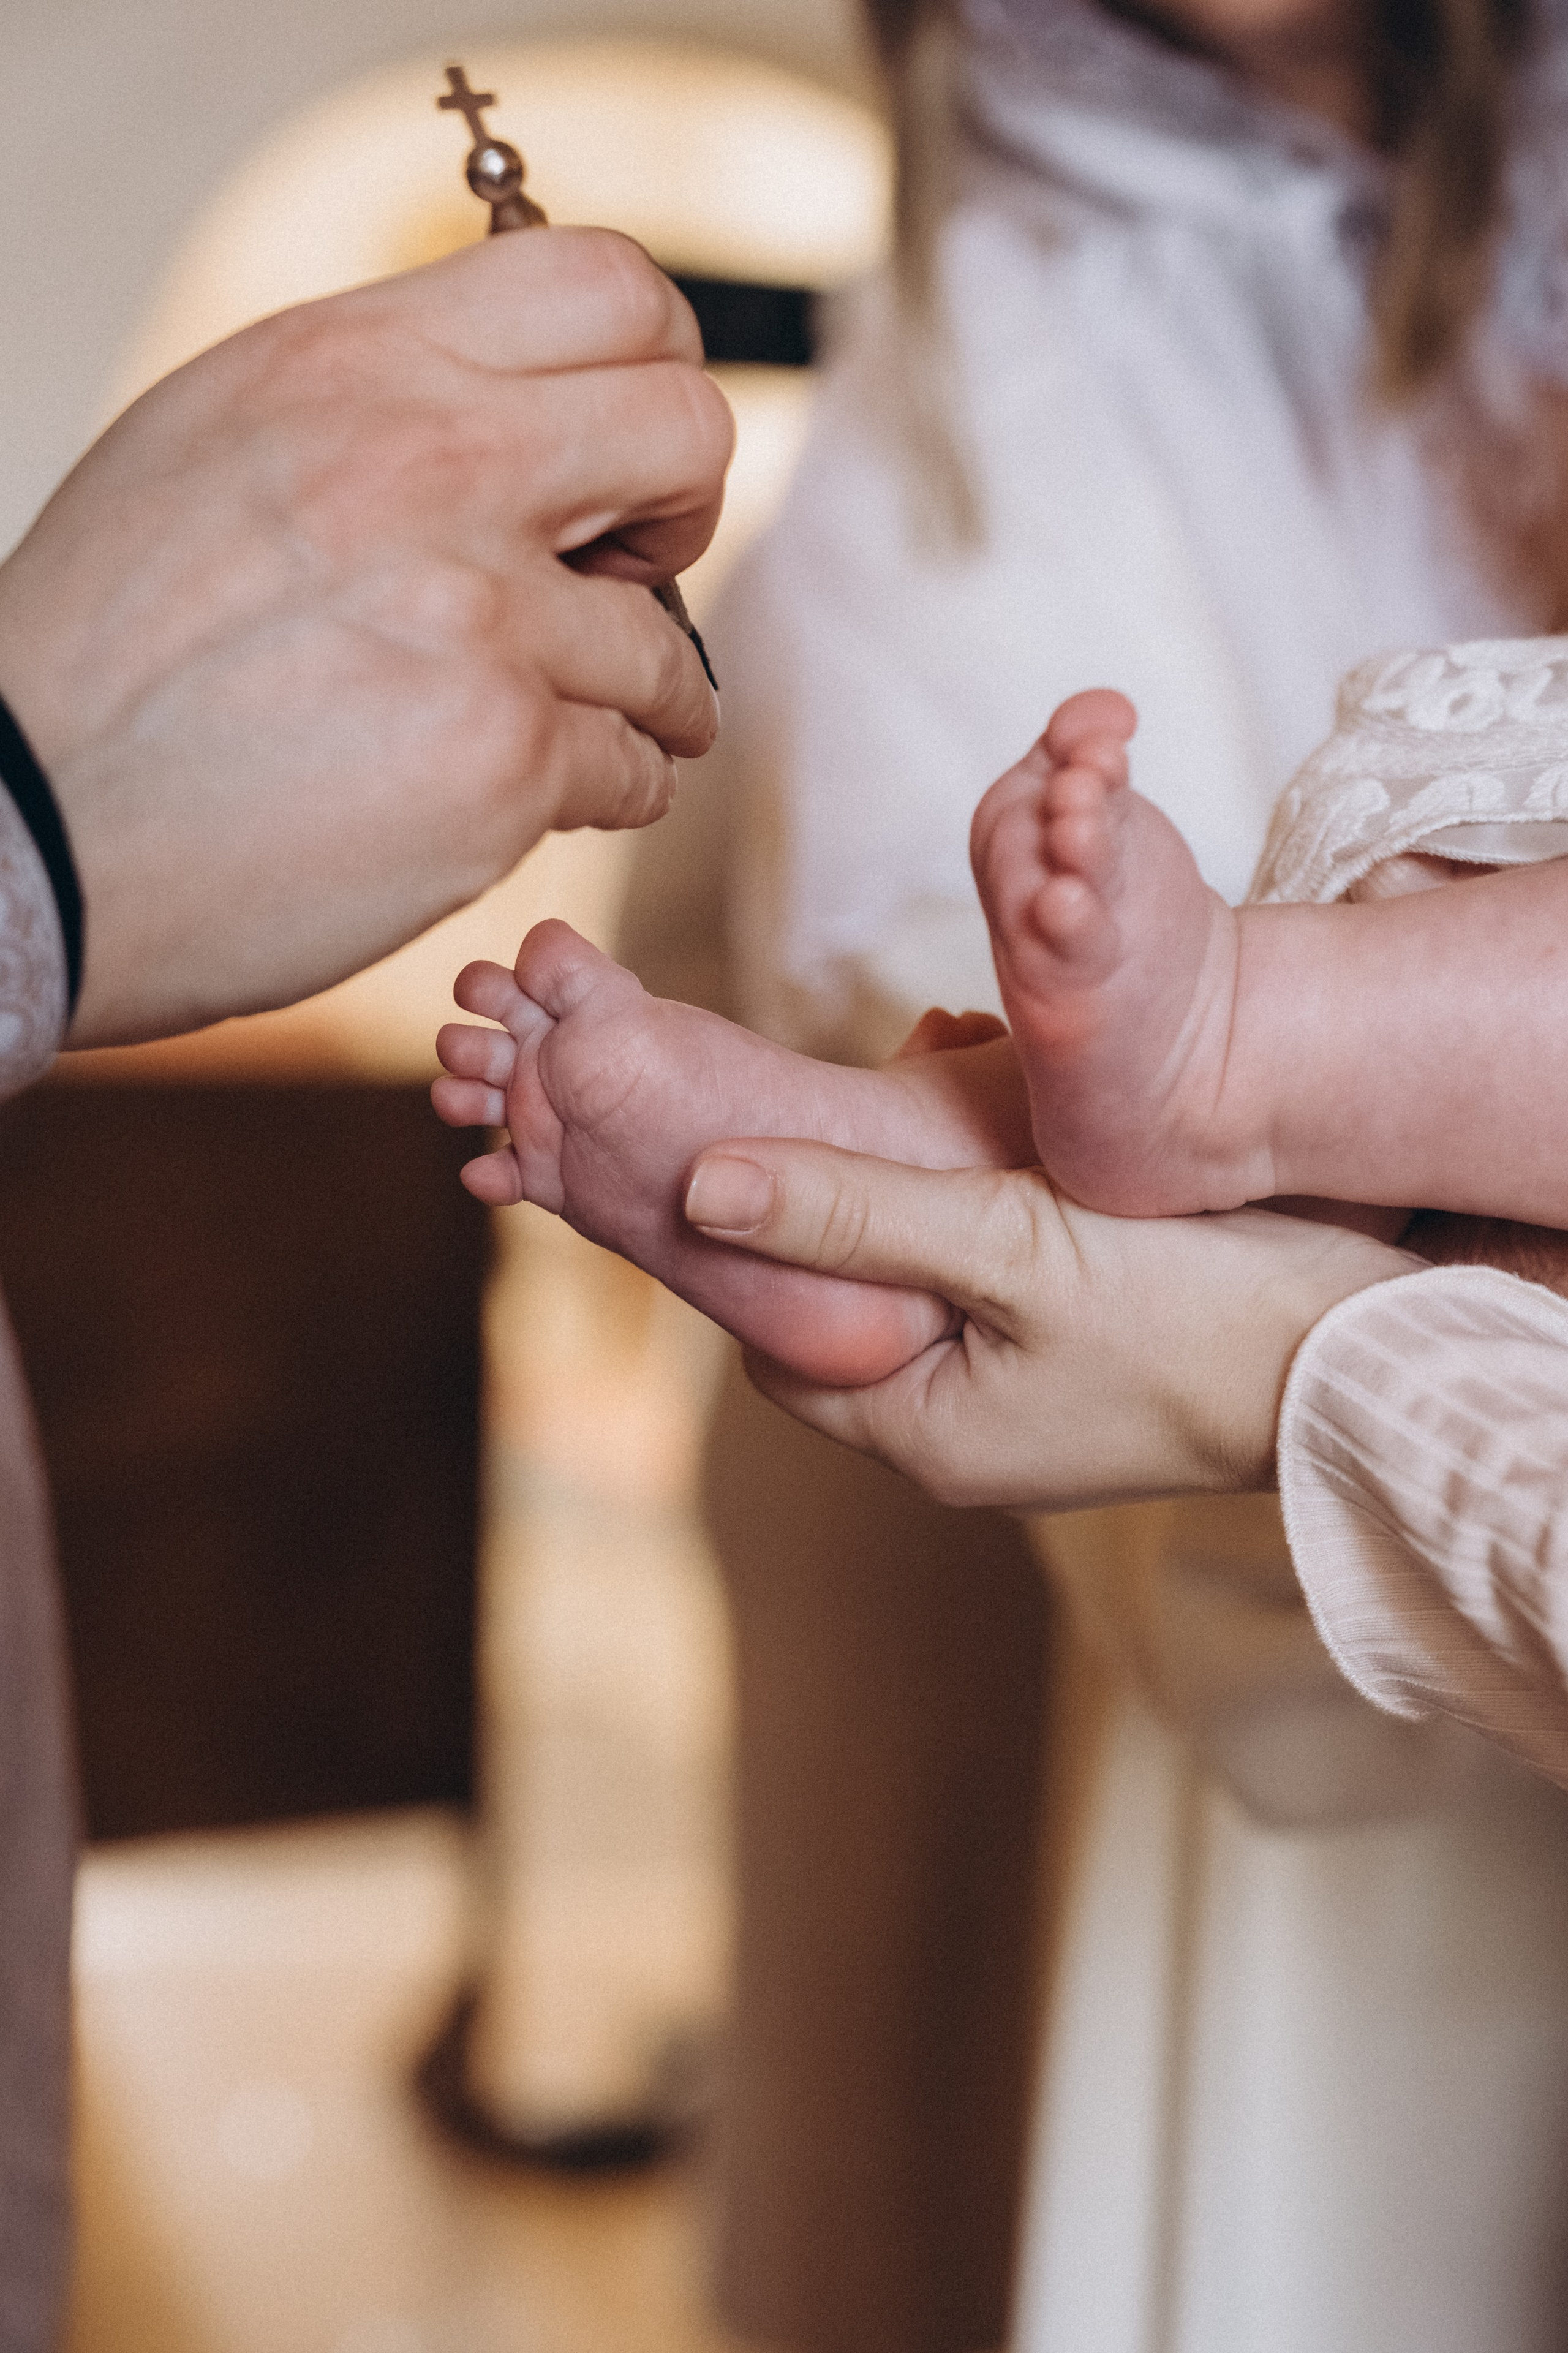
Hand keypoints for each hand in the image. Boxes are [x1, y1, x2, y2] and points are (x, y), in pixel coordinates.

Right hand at [0, 228, 730, 1045]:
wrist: (33, 830)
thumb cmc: (113, 653)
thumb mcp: (220, 442)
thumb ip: (378, 405)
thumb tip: (524, 412)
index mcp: (356, 363)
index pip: (608, 287)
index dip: (653, 373)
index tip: (622, 456)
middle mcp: (427, 465)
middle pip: (686, 432)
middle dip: (685, 515)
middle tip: (641, 575)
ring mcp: (476, 618)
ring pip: (665, 645)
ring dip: (643, 698)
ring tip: (592, 727)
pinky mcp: (500, 759)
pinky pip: (629, 768)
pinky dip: (605, 791)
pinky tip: (539, 797)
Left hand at [682, 1142, 1418, 1507]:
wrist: (1376, 1361)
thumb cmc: (1203, 1318)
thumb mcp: (1011, 1248)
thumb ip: (854, 1212)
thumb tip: (698, 1184)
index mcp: (923, 1435)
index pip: (776, 1338)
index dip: (759, 1238)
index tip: (772, 1130)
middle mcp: (964, 1437)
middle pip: (851, 1300)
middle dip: (849, 1185)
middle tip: (882, 1069)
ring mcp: (1030, 1405)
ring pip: (927, 1273)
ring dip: (924, 1174)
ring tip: (947, 1057)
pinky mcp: (1088, 1363)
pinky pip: (999, 1274)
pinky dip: (989, 1193)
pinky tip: (1010, 1106)